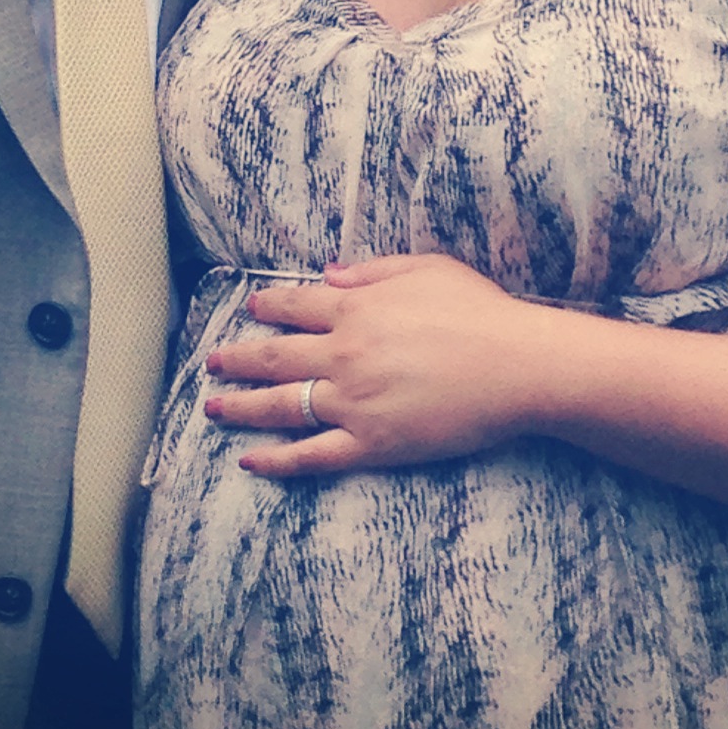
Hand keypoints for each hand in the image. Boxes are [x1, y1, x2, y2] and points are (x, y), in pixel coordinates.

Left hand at [204, 253, 562, 479]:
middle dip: (238, 358)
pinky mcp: (371, 444)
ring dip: (242, 406)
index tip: (250, 309)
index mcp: (356, 308)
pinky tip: (250, 460)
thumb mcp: (427, 268)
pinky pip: (311, 455)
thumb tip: (330, 274)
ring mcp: (353, 402)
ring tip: (213, 407)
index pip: (295, 306)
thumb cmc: (480, 311)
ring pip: (281, 405)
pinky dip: (277, 460)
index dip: (268, 307)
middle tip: (213, 363)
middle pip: (275, 356)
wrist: (514, 366)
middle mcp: (344, 354)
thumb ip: (373, 271)